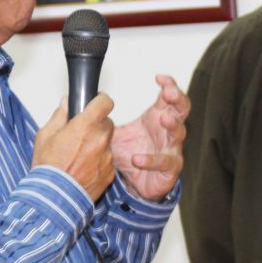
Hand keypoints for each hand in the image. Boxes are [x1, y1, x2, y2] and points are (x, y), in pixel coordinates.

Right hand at [33, 94, 115, 200]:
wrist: (54, 198)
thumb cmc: (48, 168)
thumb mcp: (45, 136)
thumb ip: (59, 116)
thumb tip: (66, 105)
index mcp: (85, 126)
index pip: (105, 102)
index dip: (101, 101)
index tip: (96, 103)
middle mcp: (100, 139)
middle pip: (107, 123)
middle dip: (96, 125)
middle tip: (81, 134)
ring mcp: (107, 157)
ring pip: (107, 143)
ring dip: (98, 145)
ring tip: (79, 156)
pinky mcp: (110, 173)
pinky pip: (108, 161)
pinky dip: (99, 162)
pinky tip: (84, 168)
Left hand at [110, 75, 189, 201]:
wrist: (133, 184)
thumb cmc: (128, 156)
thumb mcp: (113, 133)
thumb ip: (100, 117)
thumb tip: (79, 102)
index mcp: (155, 118)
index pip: (168, 97)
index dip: (169, 85)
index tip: (160, 78)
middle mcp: (167, 131)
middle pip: (181, 110)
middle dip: (178, 100)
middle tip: (170, 94)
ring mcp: (171, 149)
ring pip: (179, 133)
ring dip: (173, 124)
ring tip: (164, 119)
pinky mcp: (170, 169)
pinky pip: (165, 162)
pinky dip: (151, 160)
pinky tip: (138, 159)